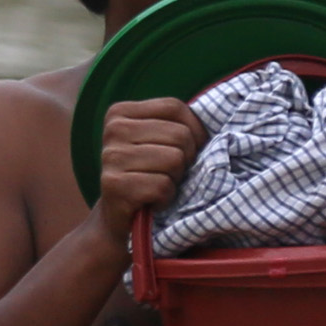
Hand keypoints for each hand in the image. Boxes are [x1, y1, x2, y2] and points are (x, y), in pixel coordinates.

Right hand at [90, 97, 198, 245]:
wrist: (119, 218)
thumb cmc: (148, 174)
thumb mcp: (157, 141)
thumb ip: (176, 124)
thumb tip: (215, 121)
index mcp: (120, 112)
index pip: (174, 107)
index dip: (194, 130)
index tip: (188, 150)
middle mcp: (113, 130)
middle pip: (179, 135)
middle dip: (185, 159)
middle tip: (168, 174)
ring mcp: (111, 157)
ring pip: (174, 160)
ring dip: (175, 180)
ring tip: (158, 185)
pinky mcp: (114, 185)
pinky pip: (162, 185)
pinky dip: (165, 198)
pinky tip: (152, 200)